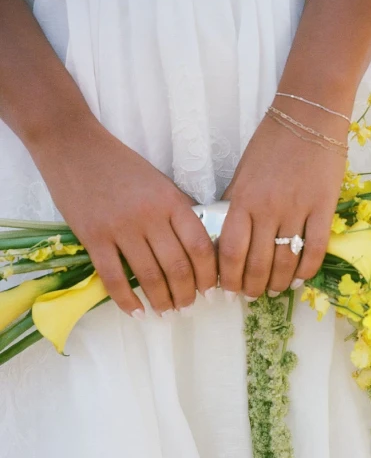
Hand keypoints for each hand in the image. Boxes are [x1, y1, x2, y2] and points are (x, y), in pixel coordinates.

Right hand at [31, 116, 216, 315]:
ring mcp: (120, 227)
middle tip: (187, 306)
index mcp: (171, 201)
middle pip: (178, 267)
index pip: (200, 246)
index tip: (209, 289)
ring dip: (161, 300)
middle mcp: (149, 216)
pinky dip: (127, 300)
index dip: (208, 274)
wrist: (73, 145)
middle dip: (187, 294)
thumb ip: (177, 211)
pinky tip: (136, 312)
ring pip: (149, 276)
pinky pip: (113, 278)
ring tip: (166, 312)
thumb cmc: (120, 165)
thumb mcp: (159, 182)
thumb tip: (199, 247)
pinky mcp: (93, 237)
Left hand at [220, 99, 347, 298]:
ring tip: (275, 290)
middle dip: (253, 287)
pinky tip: (299, 278)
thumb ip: (235, 206)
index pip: (230, 252)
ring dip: (278, 283)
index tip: (229, 287)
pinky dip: (306, 271)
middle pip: (258, 264)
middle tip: (252, 294)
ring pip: (285, 262)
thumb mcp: (242, 173)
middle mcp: (268, 209)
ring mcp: (297, 210)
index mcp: (242, 200)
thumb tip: (226, 240)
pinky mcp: (323, 208)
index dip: (228, 277)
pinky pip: (315, 250)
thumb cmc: (271, 143)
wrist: (309, 116)